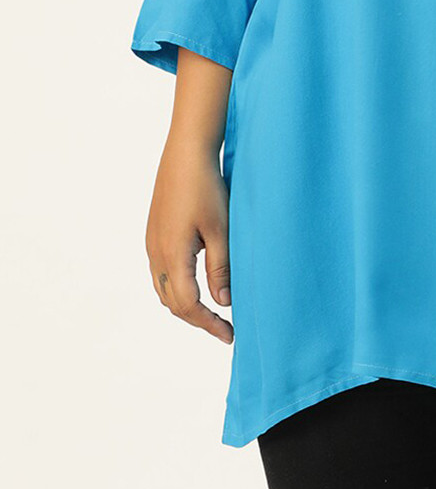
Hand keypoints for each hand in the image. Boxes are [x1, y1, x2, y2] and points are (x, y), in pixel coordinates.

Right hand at [146, 135, 232, 343]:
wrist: (186, 153)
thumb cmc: (206, 188)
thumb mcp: (221, 229)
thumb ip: (221, 267)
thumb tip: (223, 302)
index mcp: (172, 256)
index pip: (188, 305)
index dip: (209, 324)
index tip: (230, 335)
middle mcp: (156, 254)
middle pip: (173, 302)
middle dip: (198, 319)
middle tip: (224, 328)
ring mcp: (152, 243)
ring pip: (165, 288)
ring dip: (186, 304)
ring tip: (212, 311)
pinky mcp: (154, 233)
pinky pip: (162, 272)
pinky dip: (178, 287)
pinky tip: (196, 283)